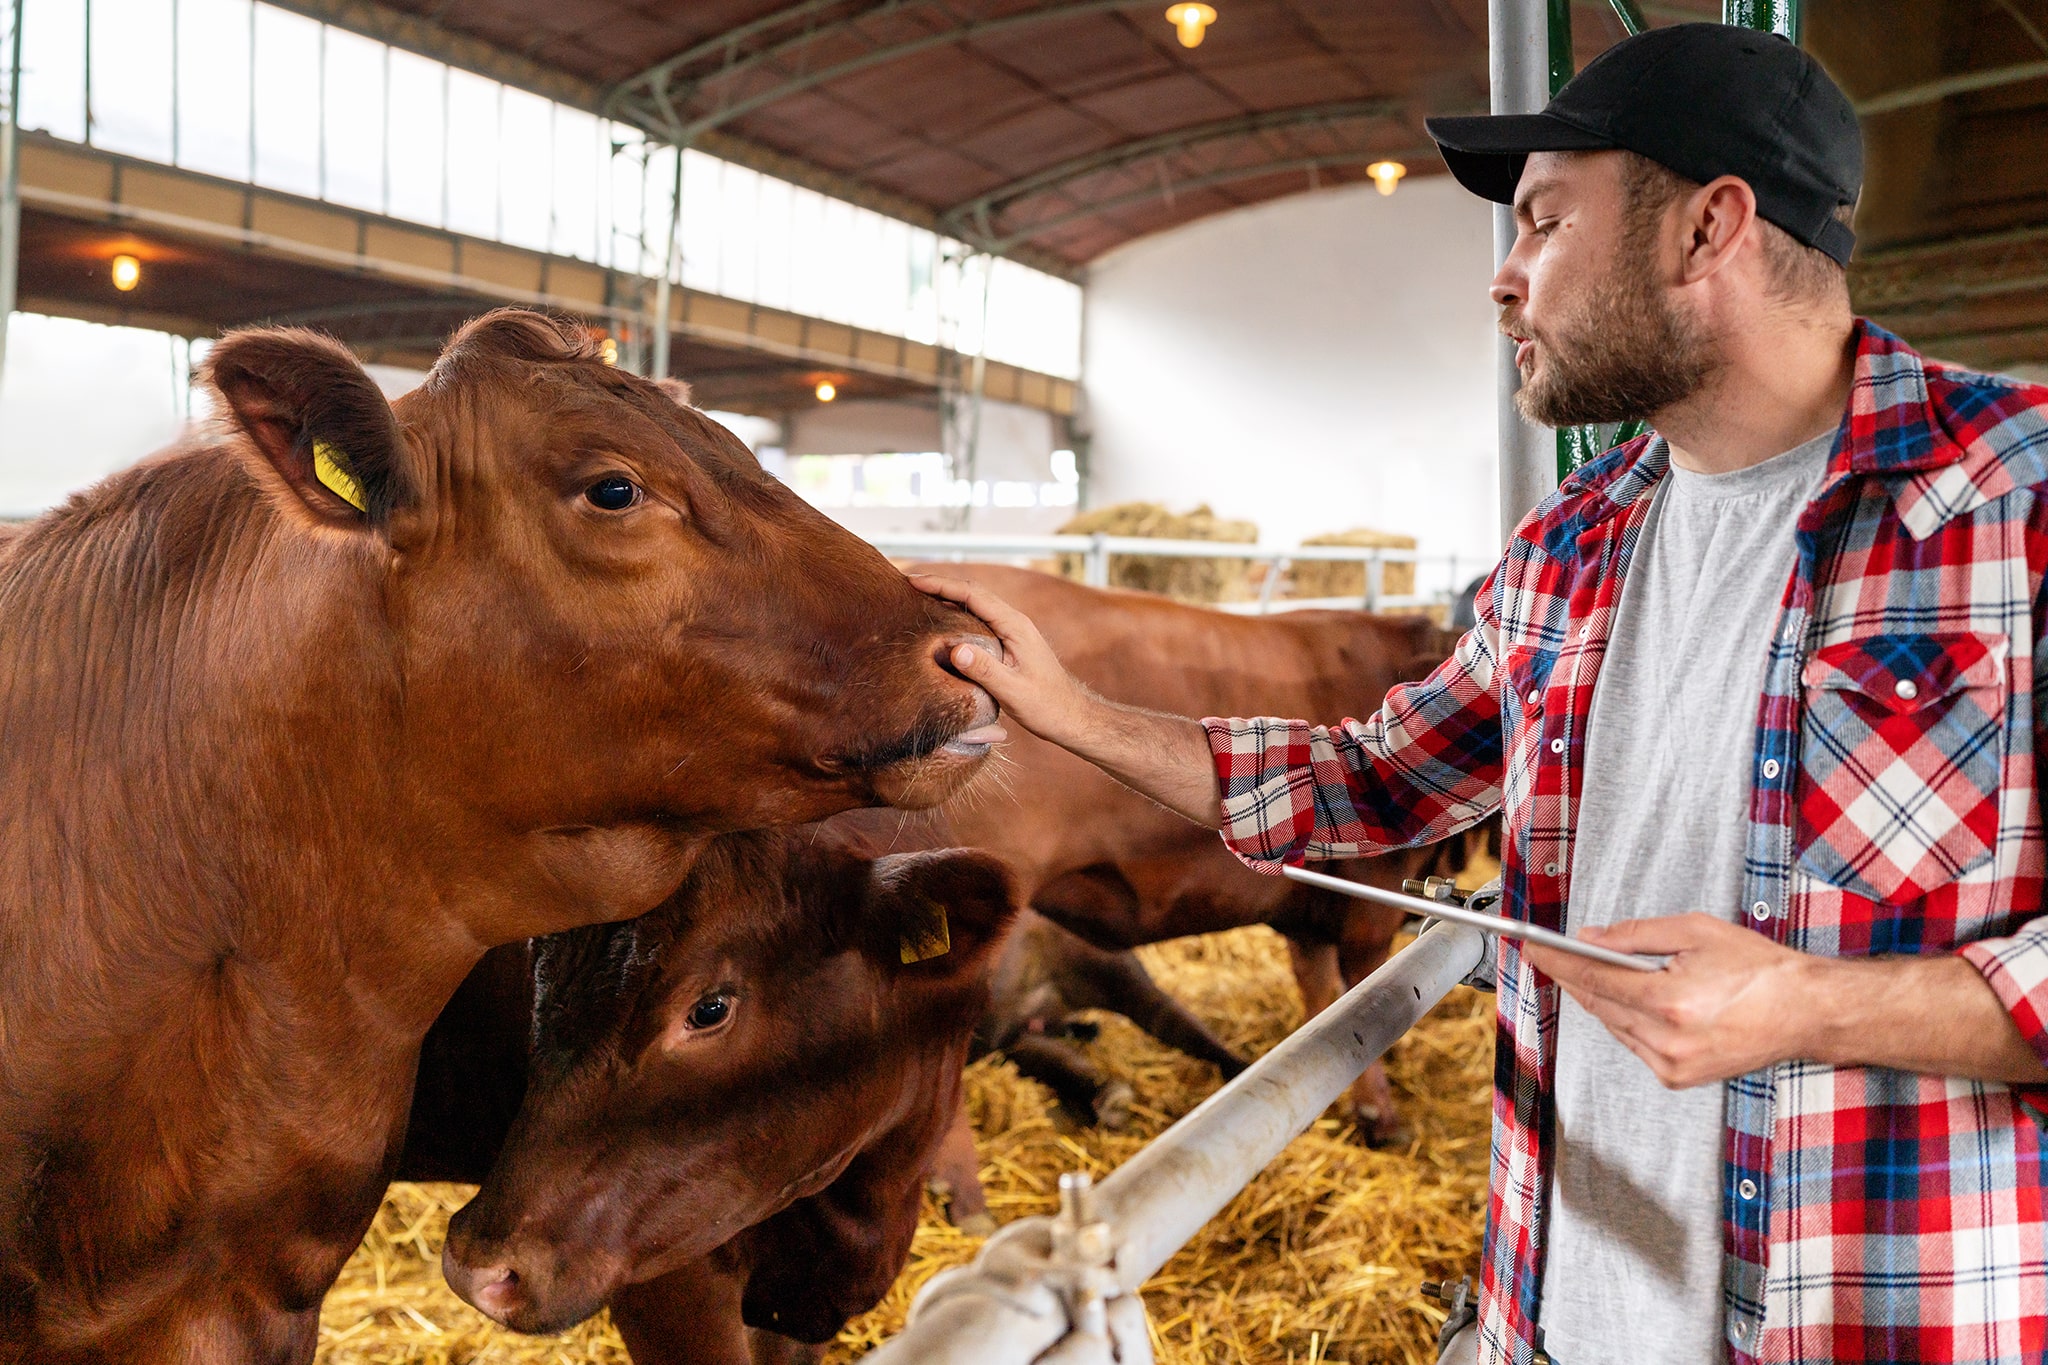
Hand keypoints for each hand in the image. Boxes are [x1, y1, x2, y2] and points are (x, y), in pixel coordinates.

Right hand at [910, 574, 1098, 746]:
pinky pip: (979, 622)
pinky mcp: (1010, 643)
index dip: (941, 585)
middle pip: (972, 594)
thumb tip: (954, 649)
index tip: (914, 582)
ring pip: (975, 606)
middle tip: (908, 585)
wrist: (1071, 716)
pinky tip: (942, 626)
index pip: (973, 595)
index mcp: (1015, 626)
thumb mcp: (1013, 691)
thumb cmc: (1046, 706)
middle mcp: (1014, 622)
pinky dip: (957, 617)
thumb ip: (985, 670)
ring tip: (918, 600)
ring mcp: (1013, 631)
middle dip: (940, 586)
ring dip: (948, 599)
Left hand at [1522, 913, 1814, 1088]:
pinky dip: (1627, 1021)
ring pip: (1613, 1025)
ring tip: (1597, 972)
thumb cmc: (1760, 969)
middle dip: (1576, 976)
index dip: (1558, 961)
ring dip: (1602, 999)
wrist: (1805, 1013)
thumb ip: (1635, 935)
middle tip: (1556, 953)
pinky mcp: (1679, 1078)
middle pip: (1598, 1003)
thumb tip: (1591, 939)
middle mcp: (1667, 1040)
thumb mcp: (1695, 932)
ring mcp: (1673, 1065)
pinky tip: (1633, 1001)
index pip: (1594, 978)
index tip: (1533, 947)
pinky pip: (1634, 1043)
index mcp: (1670, 1002)